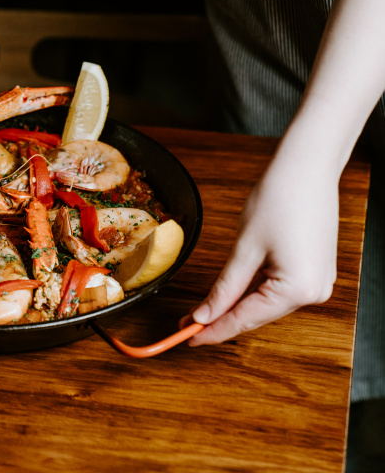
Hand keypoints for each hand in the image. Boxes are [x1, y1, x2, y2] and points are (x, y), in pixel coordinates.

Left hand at [184, 157, 337, 344]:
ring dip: (235, 307)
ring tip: (202, 312)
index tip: (186, 338)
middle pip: (256, 315)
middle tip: (186, 324)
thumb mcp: (244, 249)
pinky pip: (277, 290)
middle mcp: (314, 293)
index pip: (245, 319)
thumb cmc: (279, 199)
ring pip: (265, 305)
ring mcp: (318, 282)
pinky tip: (231, 295)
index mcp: (298, 290)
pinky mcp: (314, 271)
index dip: (212, 331)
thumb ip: (224, 288)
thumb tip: (204, 315)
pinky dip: (253, 294)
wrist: (307, 168)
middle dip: (221, 319)